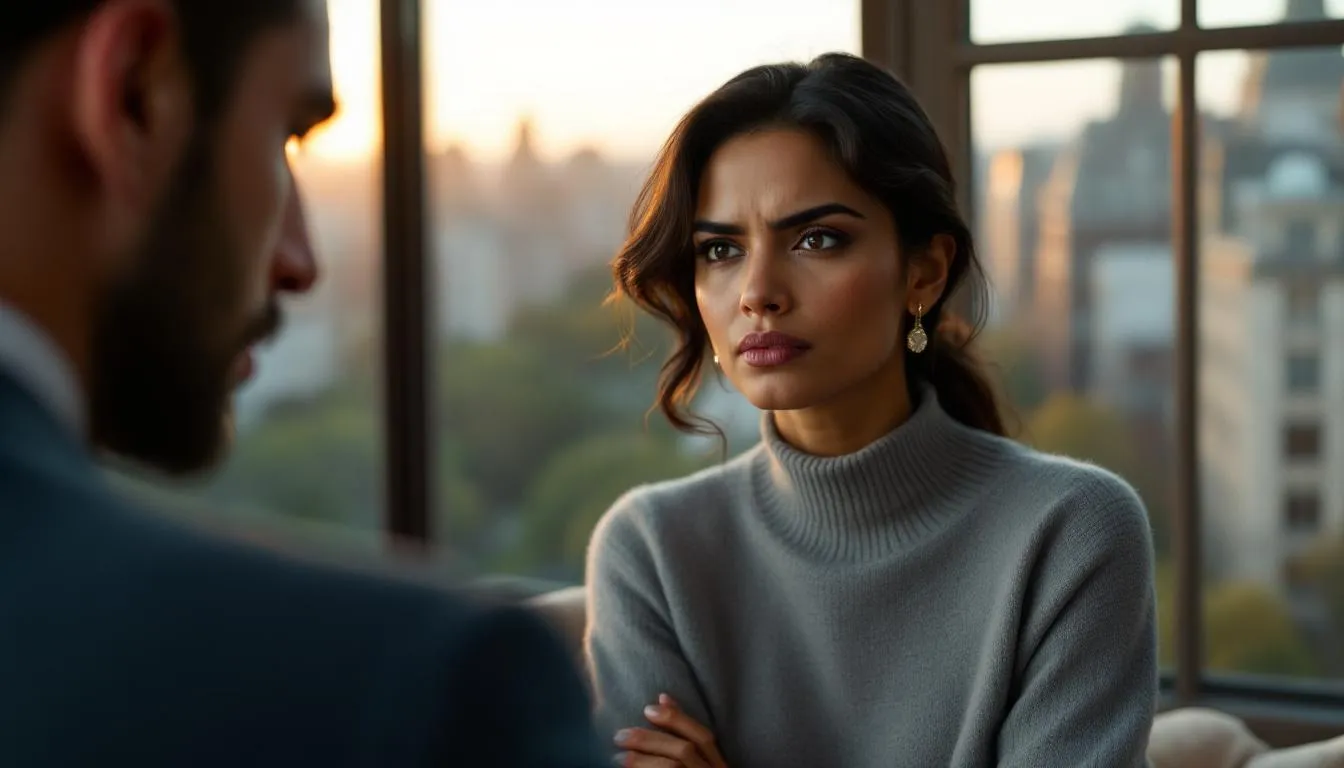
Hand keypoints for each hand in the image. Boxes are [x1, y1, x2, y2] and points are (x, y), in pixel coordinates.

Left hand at [611, 693, 727, 767]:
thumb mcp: (698, 763)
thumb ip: (684, 735)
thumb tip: (663, 698)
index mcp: (719, 767)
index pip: (703, 737)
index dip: (677, 719)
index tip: (648, 707)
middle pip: (684, 752)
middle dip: (650, 739)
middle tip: (620, 735)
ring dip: (643, 760)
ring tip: (619, 757)